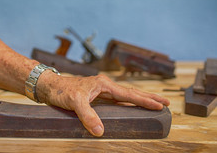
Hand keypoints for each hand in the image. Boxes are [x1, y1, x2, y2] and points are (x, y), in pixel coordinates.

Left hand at [37, 72, 169, 136]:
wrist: (50, 86)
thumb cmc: (62, 90)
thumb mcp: (75, 103)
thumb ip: (87, 116)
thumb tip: (101, 132)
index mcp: (103, 84)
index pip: (128, 94)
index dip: (145, 100)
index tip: (160, 105)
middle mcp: (104, 85)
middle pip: (131, 92)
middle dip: (148, 97)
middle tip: (165, 102)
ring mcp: (101, 90)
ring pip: (125, 95)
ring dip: (140, 98)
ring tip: (154, 103)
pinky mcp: (96, 95)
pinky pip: (117, 99)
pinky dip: (127, 102)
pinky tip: (131, 106)